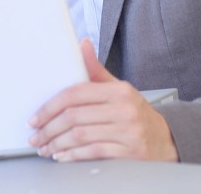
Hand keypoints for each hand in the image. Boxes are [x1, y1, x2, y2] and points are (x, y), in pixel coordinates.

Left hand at [28, 38, 178, 161]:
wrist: (165, 140)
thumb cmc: (136, 114)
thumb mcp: (118, 89)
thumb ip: (96, 71)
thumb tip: (82, 44)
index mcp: (119, 91)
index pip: (75, 94)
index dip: (50, 106)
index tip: (35, 117)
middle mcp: (124, 110)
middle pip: (74, 117)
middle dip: (48, 128)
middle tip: (35, 137)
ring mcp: (128, 132)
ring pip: (80, 136)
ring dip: (57, 144)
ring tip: (45, 148)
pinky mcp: (129, 153)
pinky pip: (93, 153)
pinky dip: (73, 156)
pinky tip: (62, 156)